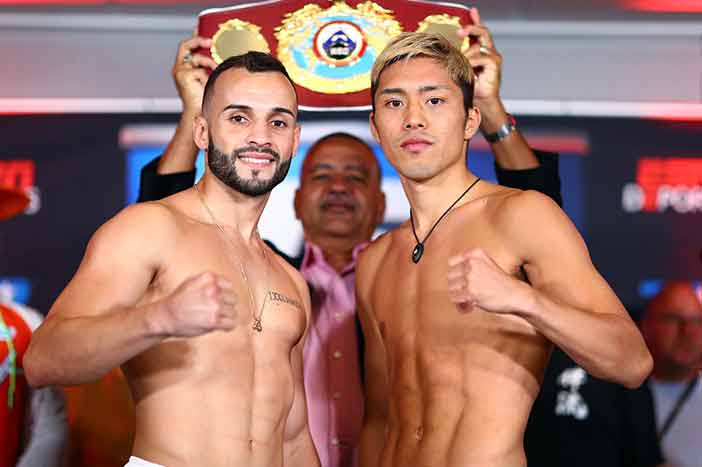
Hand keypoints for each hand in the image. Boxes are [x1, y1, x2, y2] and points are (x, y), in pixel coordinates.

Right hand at [157, 272, 237, 336]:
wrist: (166, 316)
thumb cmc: (179, 300)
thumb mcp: (192, 282)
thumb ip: (210, 281)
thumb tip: (226, 285)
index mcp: (209, 278)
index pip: (229, 285)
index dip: (223, 293)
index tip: (217, 299)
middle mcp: (213, 290)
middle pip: (233, 298)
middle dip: (226, 305)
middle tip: (215, 310)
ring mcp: (214, 305)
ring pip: (233, 312)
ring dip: (226, 316)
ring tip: (215, 318)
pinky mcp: (214, 320)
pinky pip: (231, 323)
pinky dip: (228, 326)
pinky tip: (221, 326)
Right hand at [172, 29, 216, 114]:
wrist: (198, 113)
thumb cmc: (204, 98)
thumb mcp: (208, 79)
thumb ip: (210, 67)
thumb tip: (223, 57)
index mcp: (184, 67)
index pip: (187, 47)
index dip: (194, 37)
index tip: (201, 29)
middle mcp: (179, 68)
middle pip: (185, 46)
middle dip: (198, 41)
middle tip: (210, 41)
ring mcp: (179, 72)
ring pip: (197, 58)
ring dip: (209, 63)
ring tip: (216, 70)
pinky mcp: (183, 76)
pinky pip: (199, 70)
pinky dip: (206, 76)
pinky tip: (206, 84)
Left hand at [447, 248, 530, 313]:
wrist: (516, 295)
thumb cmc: (501, 282)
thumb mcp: (487, 264)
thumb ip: (470, 264)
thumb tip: (447, 276)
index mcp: (476, 254)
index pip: (452, 262)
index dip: (456, 274)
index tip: (463, 281)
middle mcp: (472, 263)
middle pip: (450, 277)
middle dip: (458, 286)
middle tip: (469, 294)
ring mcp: (471, 277)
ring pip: (451, 288)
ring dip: (459, 296)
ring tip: (470, 301)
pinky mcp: (471, 291)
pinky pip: (454, 298)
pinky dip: (461, 305)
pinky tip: (470, 307)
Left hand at [458, 8, 507, 129]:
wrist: (480, 101)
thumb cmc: (469, 86)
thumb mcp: (458, 70)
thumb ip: (454, 59)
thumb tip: (440, 51)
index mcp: (478, 49)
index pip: (477, 30)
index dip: (474, 20)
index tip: (470, 10)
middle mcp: (487, 50)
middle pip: (482, 31)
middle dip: (471, 27)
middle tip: (460, 31)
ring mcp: (492, 56)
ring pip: (478, 46)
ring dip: (467, 54)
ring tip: (461, 64)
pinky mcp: (495, 64)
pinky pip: (482, 57)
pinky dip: (473, 61)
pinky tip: (468, 69)